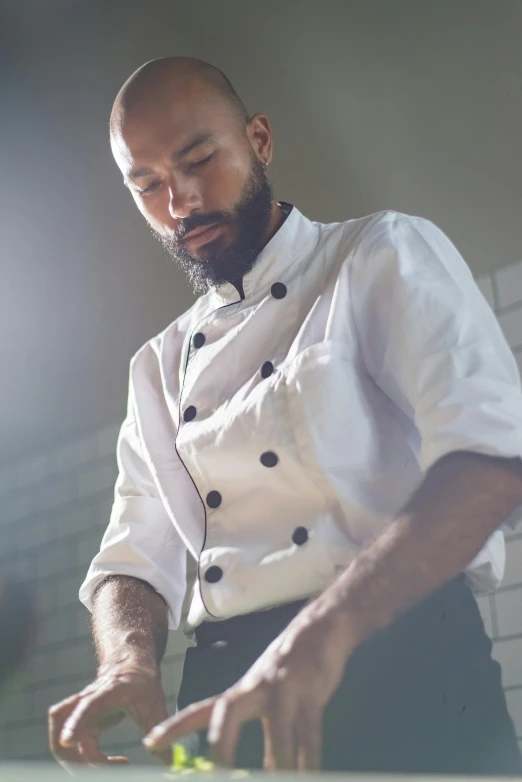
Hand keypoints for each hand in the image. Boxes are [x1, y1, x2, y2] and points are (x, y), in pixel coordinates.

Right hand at [48, 655, 171, 768]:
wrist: (131, 663)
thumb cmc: (142, 682)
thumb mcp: (155, 703)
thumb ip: (159, 730)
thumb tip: (169, 761)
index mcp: (108, 691)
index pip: (88, 706)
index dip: (76, 723)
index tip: (68, 741)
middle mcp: (87, 699)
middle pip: (61, 723)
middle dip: (71, 752)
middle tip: (101, 769)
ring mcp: (80, 711)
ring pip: (59, 736)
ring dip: (73, 759)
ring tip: (105, 768)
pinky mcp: (81, 722)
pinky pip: (72, 745)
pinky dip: (84, 760)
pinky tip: (108, 762)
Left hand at [143, 604, 351, 769]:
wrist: (321, 627)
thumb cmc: (290, 666)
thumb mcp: (266, 693)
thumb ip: (255, 723)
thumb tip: (251, 766)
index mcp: (242, 691)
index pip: (202, 709)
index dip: (177, 726)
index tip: (151, 742)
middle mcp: (257, 688)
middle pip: (228, 711)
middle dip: (221, 742)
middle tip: (219, 773)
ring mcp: (285, 687)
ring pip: (278, 727)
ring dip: (278, 760)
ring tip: (279, 780)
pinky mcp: (312, 690)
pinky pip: (310, 730)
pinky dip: (309, 758)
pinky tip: (308, 774)